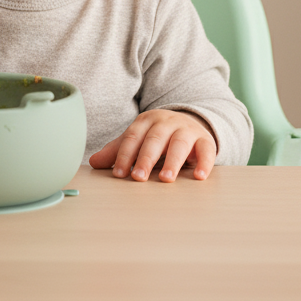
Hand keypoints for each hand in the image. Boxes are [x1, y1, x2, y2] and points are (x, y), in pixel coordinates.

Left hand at [89, 109, 215, 181]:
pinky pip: (206, 150)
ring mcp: (187, 129)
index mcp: (146, 121)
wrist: (190, 122)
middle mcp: (166, 122)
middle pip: (154, 140)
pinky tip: (198, 177)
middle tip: (138, 178)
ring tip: (165, 179)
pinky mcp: (205, 140)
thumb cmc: (159, 136)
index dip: (125, 154)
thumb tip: (94, 163)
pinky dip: (204, 163)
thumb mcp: (139, 139)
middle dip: (145, 158)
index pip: (133, 136)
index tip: (119, 174)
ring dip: (172, 161)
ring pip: (179, 143)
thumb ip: (118, 150)